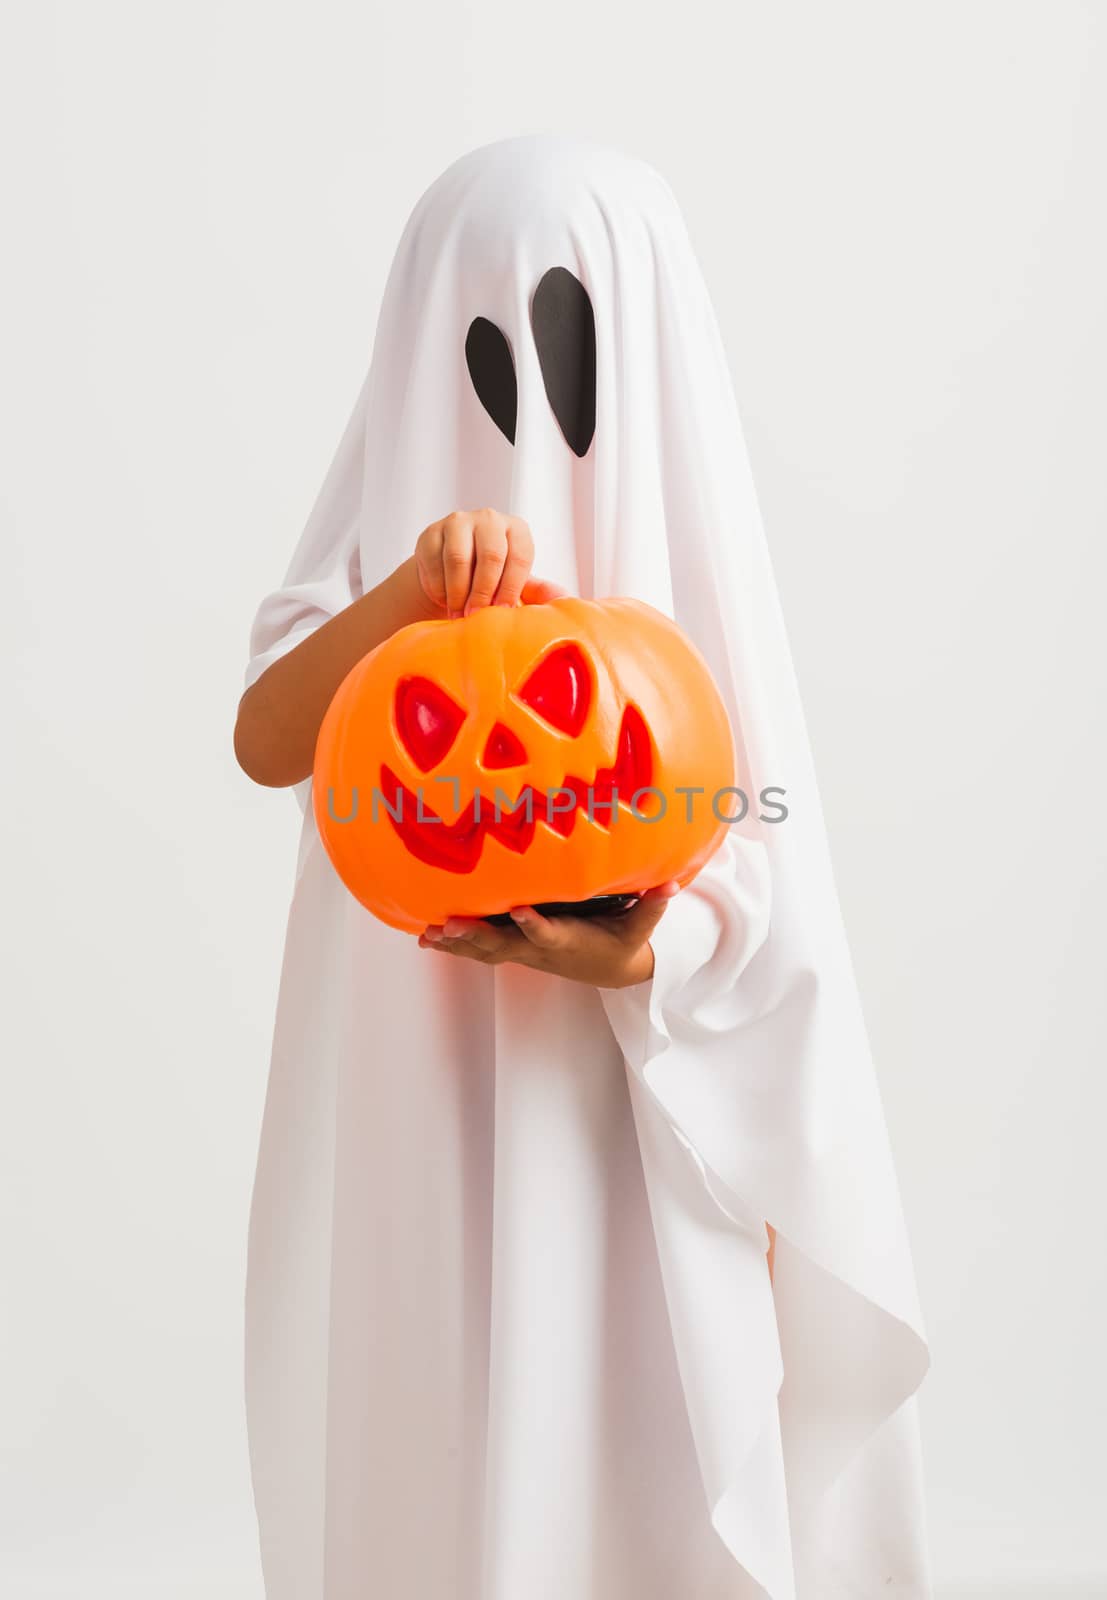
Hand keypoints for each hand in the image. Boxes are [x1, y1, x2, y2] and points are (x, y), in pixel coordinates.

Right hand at [414, 508, 564, 618]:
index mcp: (516, 530)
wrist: (450, 570)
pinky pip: (434, 563)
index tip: (502, 612)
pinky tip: (444, 600)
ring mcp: (458, 522)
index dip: (510, 588)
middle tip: (475, 617)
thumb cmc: (492, 578)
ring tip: (458, 615)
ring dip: (458, 594)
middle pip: (491, 555)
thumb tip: (564, 599)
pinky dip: (439, 588)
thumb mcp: (516, 582)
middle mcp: (490, 519)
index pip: (518, 557)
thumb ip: (539, 591)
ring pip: (458, 560)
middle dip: (484, 593)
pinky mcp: (431, 533)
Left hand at [417, 882, 680, 988]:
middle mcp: (540, 949)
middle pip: (504, 945)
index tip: (520, 910)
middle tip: (450, 925)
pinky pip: (478, 950)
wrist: (611, 971)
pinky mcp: (514, 950)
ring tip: (429, 935)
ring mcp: (524, 952)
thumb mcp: (642, 927)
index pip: (549, 933)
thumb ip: (653, 906)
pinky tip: (425, 938)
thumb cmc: (624, 942)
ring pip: (485, 950)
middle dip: (477, 936)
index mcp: (568, 940)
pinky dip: (453, 946)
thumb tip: (672, 884)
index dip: (534, 925)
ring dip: (457, 944)